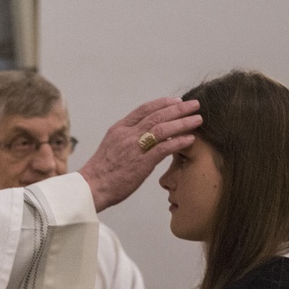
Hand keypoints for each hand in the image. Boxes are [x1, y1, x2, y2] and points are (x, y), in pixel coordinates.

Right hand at [79, 97, 200, 211]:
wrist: (91, 187)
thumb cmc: (101, 172)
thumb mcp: (112, 147)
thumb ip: (128, 138)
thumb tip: (147, 136)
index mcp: (119, 129)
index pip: (144, 109)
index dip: (162, 103)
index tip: (177, 101)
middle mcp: (127, 134)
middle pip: (156, 115)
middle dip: (178, 109)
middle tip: (195, 105)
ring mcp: (134, 148)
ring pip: (162, 128)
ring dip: (182, 123)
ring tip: (197, 119)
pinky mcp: (141, 163)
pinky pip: (163, 148)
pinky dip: (178, 142)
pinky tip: (190, 139)